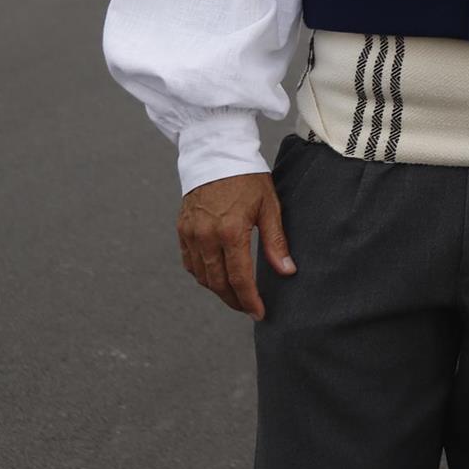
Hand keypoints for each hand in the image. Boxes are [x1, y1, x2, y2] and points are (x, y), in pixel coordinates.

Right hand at [177, 172, 295, 319]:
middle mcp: (206, 236)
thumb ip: (276, 242)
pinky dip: (203, 275)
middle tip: (249, 308)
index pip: (239, 277)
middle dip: (234, 300)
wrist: (216, 154)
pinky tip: (216, 278)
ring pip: (202, 276)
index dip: (249, 300)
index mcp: (230, 231)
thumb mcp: (269, 206)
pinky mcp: (182, 230)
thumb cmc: (248, 178)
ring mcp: (190, 234)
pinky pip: (190, 263)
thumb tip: (287, 271)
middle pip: (218, 283)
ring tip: (236, 296)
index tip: (259, 313)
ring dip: (218, 290)